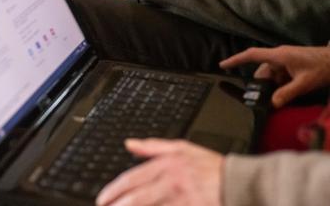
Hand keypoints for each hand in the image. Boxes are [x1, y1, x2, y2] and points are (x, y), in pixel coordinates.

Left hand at [97, 139, 223, 205]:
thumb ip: (152, 146)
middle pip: (136, 198)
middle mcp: (172, 181)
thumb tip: (129, 144)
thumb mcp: (182, 148)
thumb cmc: (212, 167)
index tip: (102, 199)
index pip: (132, 179)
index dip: (113, 191)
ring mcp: (182, 199)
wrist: (240, 183)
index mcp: (166, 164)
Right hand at [220, 45, 329, 107]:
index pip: (252, 56)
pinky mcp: (292, 65)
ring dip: (275, 86)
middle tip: (268, 99)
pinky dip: (282, 85)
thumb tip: (273, 104)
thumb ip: (287, 93)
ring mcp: (286, 60)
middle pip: (262, 71)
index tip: (223, 65)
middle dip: (263, 85)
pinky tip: (291, 92)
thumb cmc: (323, 67)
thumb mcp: (305, 83)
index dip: (236, 60)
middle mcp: (279, 56)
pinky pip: (280, 76)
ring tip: (286, 95)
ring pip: (272, 75)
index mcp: (279, 56)